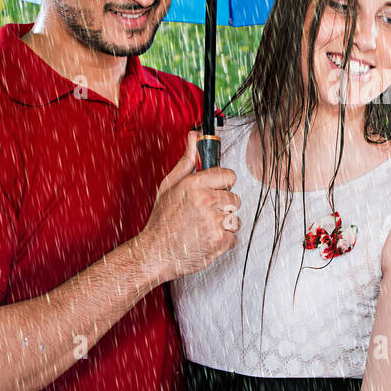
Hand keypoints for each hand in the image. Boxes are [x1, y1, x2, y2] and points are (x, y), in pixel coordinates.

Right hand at [133, 130, 241, 285]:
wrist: (155, 253)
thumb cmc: (162, 221)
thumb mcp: (169, 186)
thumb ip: (187, 161)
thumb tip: (195, 136)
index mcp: (194, 185)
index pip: (228, 175)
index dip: (222, 185)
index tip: (215, 191)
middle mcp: (205, 201)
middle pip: (234, 198)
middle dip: (222, 206)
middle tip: (204, 213)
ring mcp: (214, 222)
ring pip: (235, 218)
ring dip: (223, 224)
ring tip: (204, 227)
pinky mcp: (220, 241)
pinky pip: (233, 237)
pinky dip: (222, 241)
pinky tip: (205, 239)